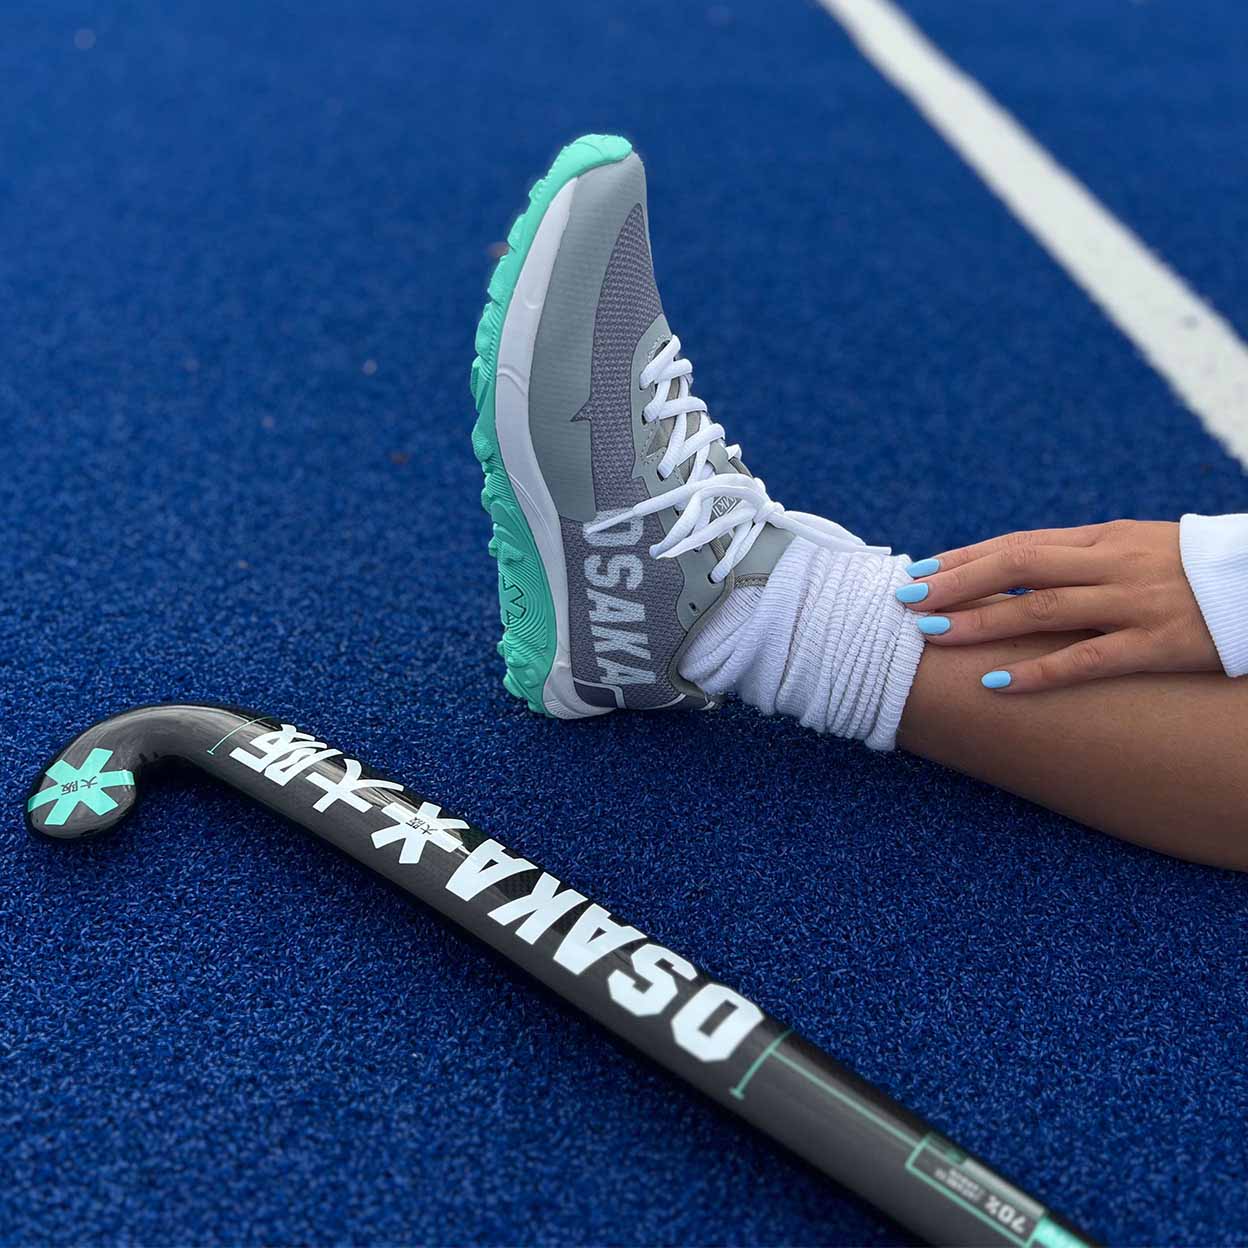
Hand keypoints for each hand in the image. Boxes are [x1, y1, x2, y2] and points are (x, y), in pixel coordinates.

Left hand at [897, 520, 1221, 691]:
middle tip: (906, 600)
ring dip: (981, 622)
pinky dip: (1038, 672)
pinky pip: (1088, 659)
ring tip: (930, 634)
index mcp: (1103, 538)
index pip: (1018, 544)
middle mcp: (1112, 564)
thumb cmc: (1194, 570)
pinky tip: (996, 683)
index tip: (919, 572)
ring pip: (1042, 610)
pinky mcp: (1159, 644)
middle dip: (957, 584)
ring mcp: (1134, 603)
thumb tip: (1014, 572)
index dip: (965, 559)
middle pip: (1018, 567)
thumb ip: (1079, 558)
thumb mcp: (1135, 549)